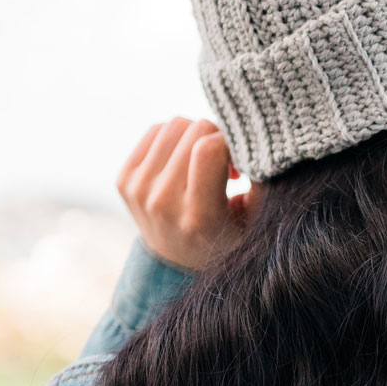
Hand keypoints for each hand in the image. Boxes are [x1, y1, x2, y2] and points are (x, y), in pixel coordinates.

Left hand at [116, 117, 264, 270]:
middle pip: (194, 132)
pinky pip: (156, 130)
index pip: (208, 150)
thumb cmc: (225, 237)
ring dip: (196, 135)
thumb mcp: (253, 222)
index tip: (239, 159)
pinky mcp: (124, 179)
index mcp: (198, 217)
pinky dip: (176, 138)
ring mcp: (139, 190)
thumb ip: (262, 186)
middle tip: (225, 162)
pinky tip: (184, 160)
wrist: (176, 260)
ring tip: (204, 161)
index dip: (230, 142)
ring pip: (175, 125)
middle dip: (217, 137)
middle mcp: (163, 203)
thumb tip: (255, 144)